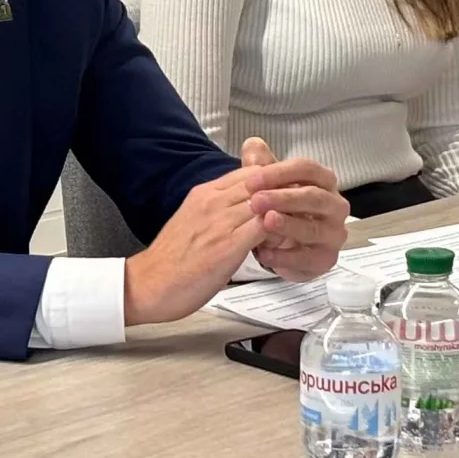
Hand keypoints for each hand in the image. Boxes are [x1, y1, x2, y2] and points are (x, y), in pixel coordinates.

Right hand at [127, 148, 331, 325]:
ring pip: (267, 201)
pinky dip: (281, 231)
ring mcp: (220, 222)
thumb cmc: (170, 261)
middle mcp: (213, 201)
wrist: (148, 284)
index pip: (249, 173)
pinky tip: (292, 240)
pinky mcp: (227, 246)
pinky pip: (265, 228)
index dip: (274, 181)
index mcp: (204, 194)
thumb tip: (241, 212)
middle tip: (310, 201)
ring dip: (288, 209)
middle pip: (261, 182)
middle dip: (287, 190)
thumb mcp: (192, 223)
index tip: (292, 190)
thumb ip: (217, 212)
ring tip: (307, 220)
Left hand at [237, 136, 348, 280]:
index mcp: (323, 182)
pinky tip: (263, 253)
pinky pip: (307, 259)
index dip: (280, 173)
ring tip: (264, 222)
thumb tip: (252, 144)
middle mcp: (335, 207)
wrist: (283, 248)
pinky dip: (285, 257)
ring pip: (313, 229)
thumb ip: (261, 165)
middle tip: (255, 201)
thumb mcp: (268, 185)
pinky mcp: (325, 260)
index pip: (307, 169)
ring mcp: (333, 235)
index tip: (251, 181)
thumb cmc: (280, 209)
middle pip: (314, 197)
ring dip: (288, 225)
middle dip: (284, 198)